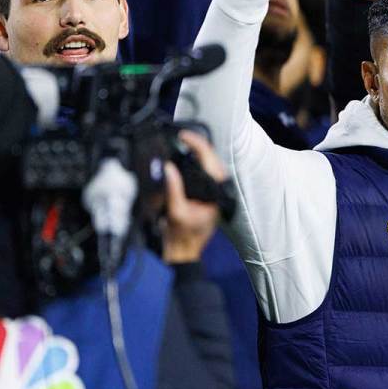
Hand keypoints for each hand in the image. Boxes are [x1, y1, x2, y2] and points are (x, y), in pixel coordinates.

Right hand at [163, 130, 228, 262]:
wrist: (184, 253)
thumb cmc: (182, 236)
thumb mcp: (175, 212)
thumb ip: (173, 189)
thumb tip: (168, 167)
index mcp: (216, 192)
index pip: (210, 160)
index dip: (197, 144)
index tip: (183, 136)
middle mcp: (219, 190)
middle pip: (212, 158)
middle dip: (197, 144)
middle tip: (180, 136)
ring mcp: (215, 192)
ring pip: (210, 164)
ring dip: (197, 152)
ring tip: (182, 143)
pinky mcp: (208, 194)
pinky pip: (204, 173)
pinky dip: (196, 163)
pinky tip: (185, 158)